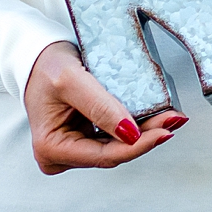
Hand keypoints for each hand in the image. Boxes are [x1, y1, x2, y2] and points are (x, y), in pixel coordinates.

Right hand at [23, 42, 182, 171]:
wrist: (37, 54)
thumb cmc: (46, 66)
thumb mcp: (72, 81)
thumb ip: (100, 108)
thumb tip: (130, 134)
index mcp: (52, 149)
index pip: (103, 156)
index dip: (137, 146)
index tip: (164, 132)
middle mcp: (61, 155)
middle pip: (113, 152)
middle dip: (146, 137)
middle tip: (175, 119)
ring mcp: (73, 147)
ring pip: (116, 145)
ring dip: (144, 131)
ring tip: (171, 117)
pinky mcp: (83, 136)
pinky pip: (113, 135)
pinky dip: (134, 125)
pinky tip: (156, 116)